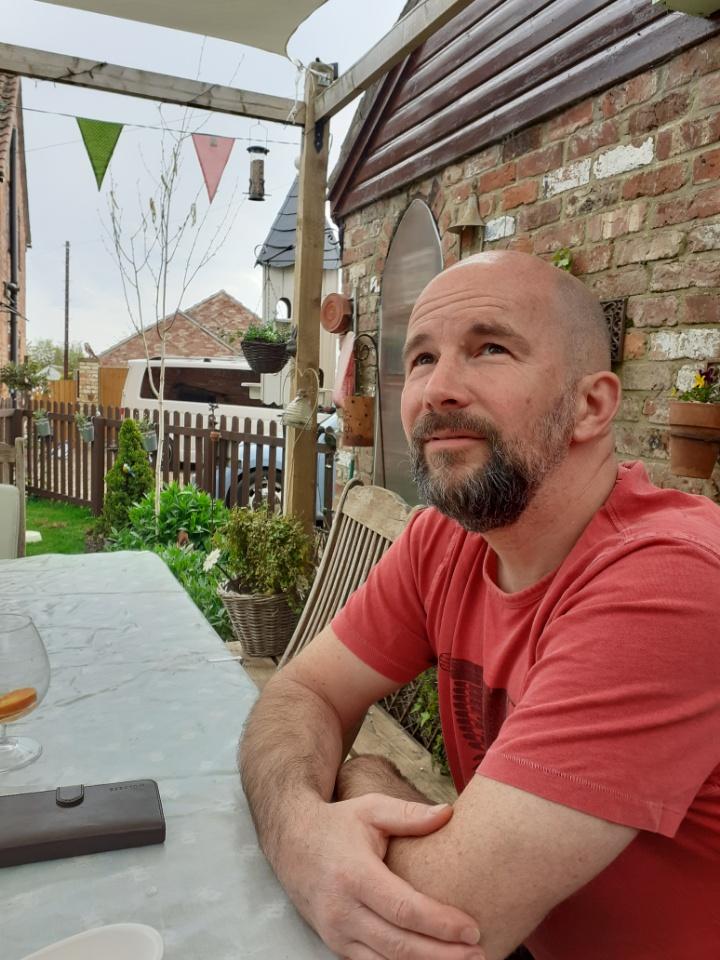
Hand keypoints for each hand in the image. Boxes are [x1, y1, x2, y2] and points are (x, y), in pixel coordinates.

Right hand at [275, 793, 484, 959]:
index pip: (403, 909)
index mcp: (354, 874)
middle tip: (478, 955)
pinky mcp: (335, 944)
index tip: (472, 929)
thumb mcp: (370, 809)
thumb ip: (409, 814)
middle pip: (398, 945)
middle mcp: (342, 910)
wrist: (290, 841)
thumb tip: (447, 813)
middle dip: (442, 955)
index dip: (440, 924)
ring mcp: (335, 932)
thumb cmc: (337, 824)